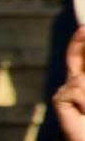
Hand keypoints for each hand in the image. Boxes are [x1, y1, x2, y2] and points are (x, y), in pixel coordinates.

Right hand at [54, 26, 84, 140]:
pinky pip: (77, 92)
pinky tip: (83, 112)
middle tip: (84, 29)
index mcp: (82, 78)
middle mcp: (71, 81)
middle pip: (72, 58)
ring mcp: (63, 90)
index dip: (78, 42)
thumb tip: (81, 77)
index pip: (78, 57)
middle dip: (78, 42)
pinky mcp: (59, 99)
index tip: (83, 28)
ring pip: (82, 80)